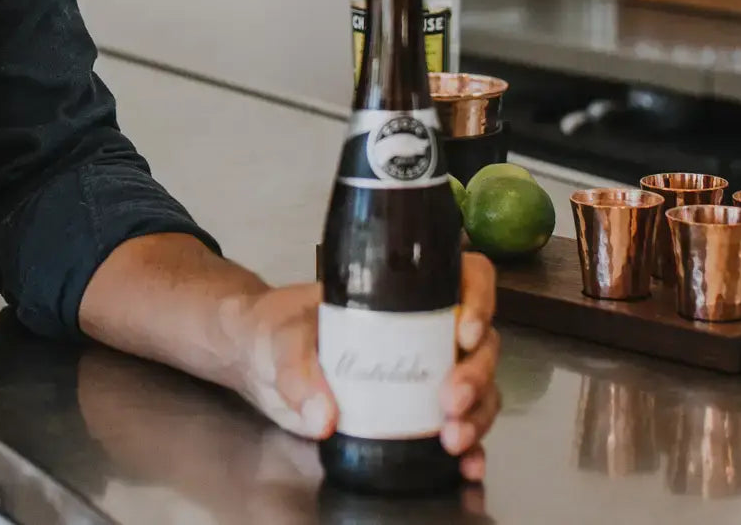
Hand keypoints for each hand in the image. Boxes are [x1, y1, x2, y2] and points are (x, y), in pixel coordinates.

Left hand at [227, 254, 499, 481]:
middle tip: (450, 401)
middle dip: (476, 373)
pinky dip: (471, 447)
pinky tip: (466, 464)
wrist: (260, 362)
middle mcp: (425, 328)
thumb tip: (324, 417)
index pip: (463, 276)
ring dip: (478, 414)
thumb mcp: (283, 338)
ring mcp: (424, 371)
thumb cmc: (277, 329)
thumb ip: (297, 372)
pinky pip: (459, 426)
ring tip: (453, 439)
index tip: (464, 331)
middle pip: (480, 342)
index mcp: (402, 291)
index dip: (479, 298)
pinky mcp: (416, 412)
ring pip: (479, 387)